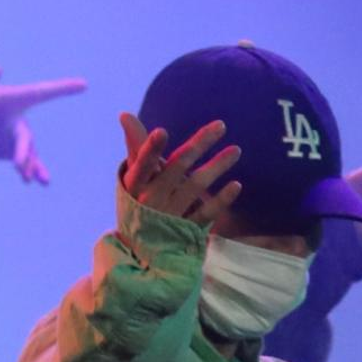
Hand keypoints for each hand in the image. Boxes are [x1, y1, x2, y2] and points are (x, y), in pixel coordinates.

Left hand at [0, 67, 86, 184]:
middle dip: (25, 151)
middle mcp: (16, 118)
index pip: (41, 92)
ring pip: (29, 152)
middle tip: (18, 166)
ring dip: (31, 166)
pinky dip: (30, 171)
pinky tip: (35, 181)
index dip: (62, 88)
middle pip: (26, 136)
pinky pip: (24, 163)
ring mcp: (14, 137)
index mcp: (11, 100)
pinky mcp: (9, 152)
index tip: (83, 84)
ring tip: (34, 180)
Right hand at [118, 112, 242, 225]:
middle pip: (178, 167)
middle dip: (199, 144)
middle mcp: (152, 198)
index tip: (161, 131)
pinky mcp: (186, 228)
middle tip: (221, 125)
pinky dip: (221, 200)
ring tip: (236, 150)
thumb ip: (135, 145)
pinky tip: (236, 184)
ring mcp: (171, 214)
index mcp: (136, 184)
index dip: (151, 149)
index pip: (142, 164)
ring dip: (217, 166)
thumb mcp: (134, 176)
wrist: (144, 247)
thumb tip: (125, 114)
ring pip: (196, 186)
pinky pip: (206, 213)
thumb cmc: (139, 201)